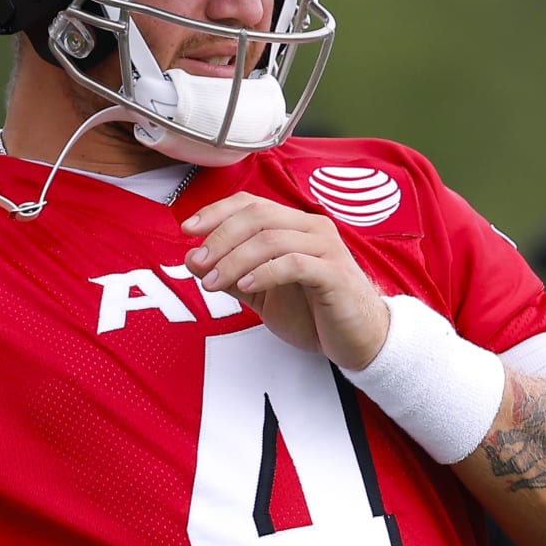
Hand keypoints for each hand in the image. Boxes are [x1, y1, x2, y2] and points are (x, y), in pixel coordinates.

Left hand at [182, 192, 390, 370]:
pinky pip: (294, 263)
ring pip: (271, 238)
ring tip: (215, 282)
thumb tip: (192, 258)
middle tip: (198, 263)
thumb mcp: (261, 294)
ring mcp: (326, 248)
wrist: (359, 341)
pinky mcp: (334, 273)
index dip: (216, 212)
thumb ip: (229, 274)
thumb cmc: (313, 314)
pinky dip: (265, 272)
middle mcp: (311, 228)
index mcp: (293, 225)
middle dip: (220, 238)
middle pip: (257, 216)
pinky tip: (248, 286)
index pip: (250, 204)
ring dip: (235, 260)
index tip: (186, 229)